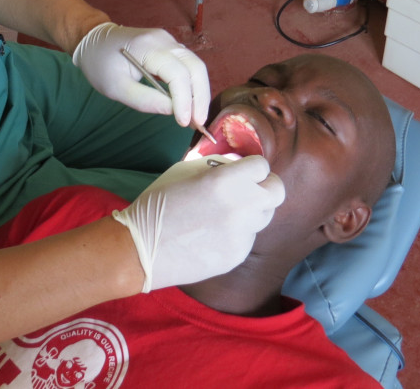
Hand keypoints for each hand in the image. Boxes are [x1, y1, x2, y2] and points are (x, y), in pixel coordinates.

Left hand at [72, 22, 208, 126]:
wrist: (93, 40)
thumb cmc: (100, 64)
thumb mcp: (115, 87)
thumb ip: (145, 100)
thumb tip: (173, 111)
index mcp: (147, 46)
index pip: (177, 73)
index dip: (184, 99)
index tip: (184, 122)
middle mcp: (163, 39)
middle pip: (195, 67)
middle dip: (200, 97)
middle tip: (198, 123)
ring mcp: (169, 40)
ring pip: (196, 65)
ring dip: (199, 92)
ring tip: (196, 116)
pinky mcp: (170, 46)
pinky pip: (189, 65)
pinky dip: (193, 85)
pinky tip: (190, 103)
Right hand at [113, 156, 285, 291]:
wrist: (142, 250)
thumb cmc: (158, 204)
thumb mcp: (183, 171)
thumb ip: (215, 165)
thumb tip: (236, 164)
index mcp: (226, 181)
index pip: (262, 166)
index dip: (251, 167)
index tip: (242, 171)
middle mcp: (241, 207)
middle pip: (277, 191)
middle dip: (266, 186)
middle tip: (249, 188)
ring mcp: (242, 235)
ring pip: (265, 215)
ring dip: (252, 209)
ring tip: (224, 212)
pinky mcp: (238, 255)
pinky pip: (249, 237)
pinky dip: (237, 232)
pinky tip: (212, 233)